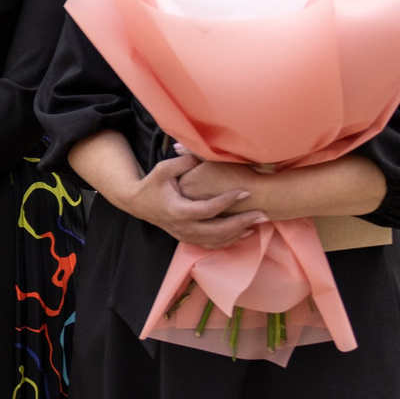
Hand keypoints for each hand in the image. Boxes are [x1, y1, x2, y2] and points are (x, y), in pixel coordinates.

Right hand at [124, 153, 267, 248]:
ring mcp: (185, 235)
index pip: (208, 209)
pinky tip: (244, 234)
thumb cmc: (152, 185)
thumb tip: (204, 153)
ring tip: (258, 223)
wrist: (137, 204)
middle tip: (263, 214)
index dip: (228, 201)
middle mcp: (183, 227)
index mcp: (178, 210)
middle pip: (218, 230)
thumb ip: (184, 162)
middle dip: (242, 222)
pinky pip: (211, 245)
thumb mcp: (164, 170)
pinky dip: (229, 241)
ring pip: (217, 241)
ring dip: (239, 233)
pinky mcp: (187, 238)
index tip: (246, 191)